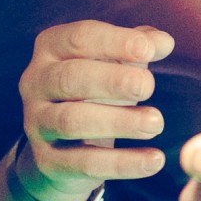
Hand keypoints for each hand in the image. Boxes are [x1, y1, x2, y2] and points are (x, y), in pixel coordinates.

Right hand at [15, 20, 173, 200]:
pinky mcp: (47, 161)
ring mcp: (37, 123)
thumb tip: (164, 42)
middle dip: (112, 81)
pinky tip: (154, 160)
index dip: (115, 42)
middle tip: (148, 87)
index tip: (148, 49)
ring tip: (156, 123)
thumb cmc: (96, 87)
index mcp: (51, 47)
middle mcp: (36, 82)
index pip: (80, 38)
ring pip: (72, 121)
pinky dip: (122, 163)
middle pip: (71, 78)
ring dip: (118, 122)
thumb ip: (140, 46)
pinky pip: (84, 163)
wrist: (63, 146)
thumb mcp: (117, 61)